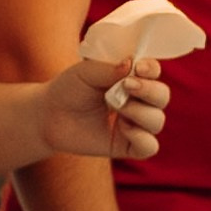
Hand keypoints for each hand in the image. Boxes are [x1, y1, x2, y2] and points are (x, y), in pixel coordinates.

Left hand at [41, 57, 170, 160]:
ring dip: (140, 112)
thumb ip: (109, 68)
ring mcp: (134, 124)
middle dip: (150, 91)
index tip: (138, 68)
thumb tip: (132, 64)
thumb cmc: (68, 89)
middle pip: (162, 96)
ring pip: (157, 121)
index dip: (152, 69)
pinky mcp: (127, 145)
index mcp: (131, 78)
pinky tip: (122, 128)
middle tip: (127, 86)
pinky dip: (141, 137)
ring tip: (117, 107)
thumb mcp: (85, 72)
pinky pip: (149, 146)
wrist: (48, 115)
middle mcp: (137, 100)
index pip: (154, 72)